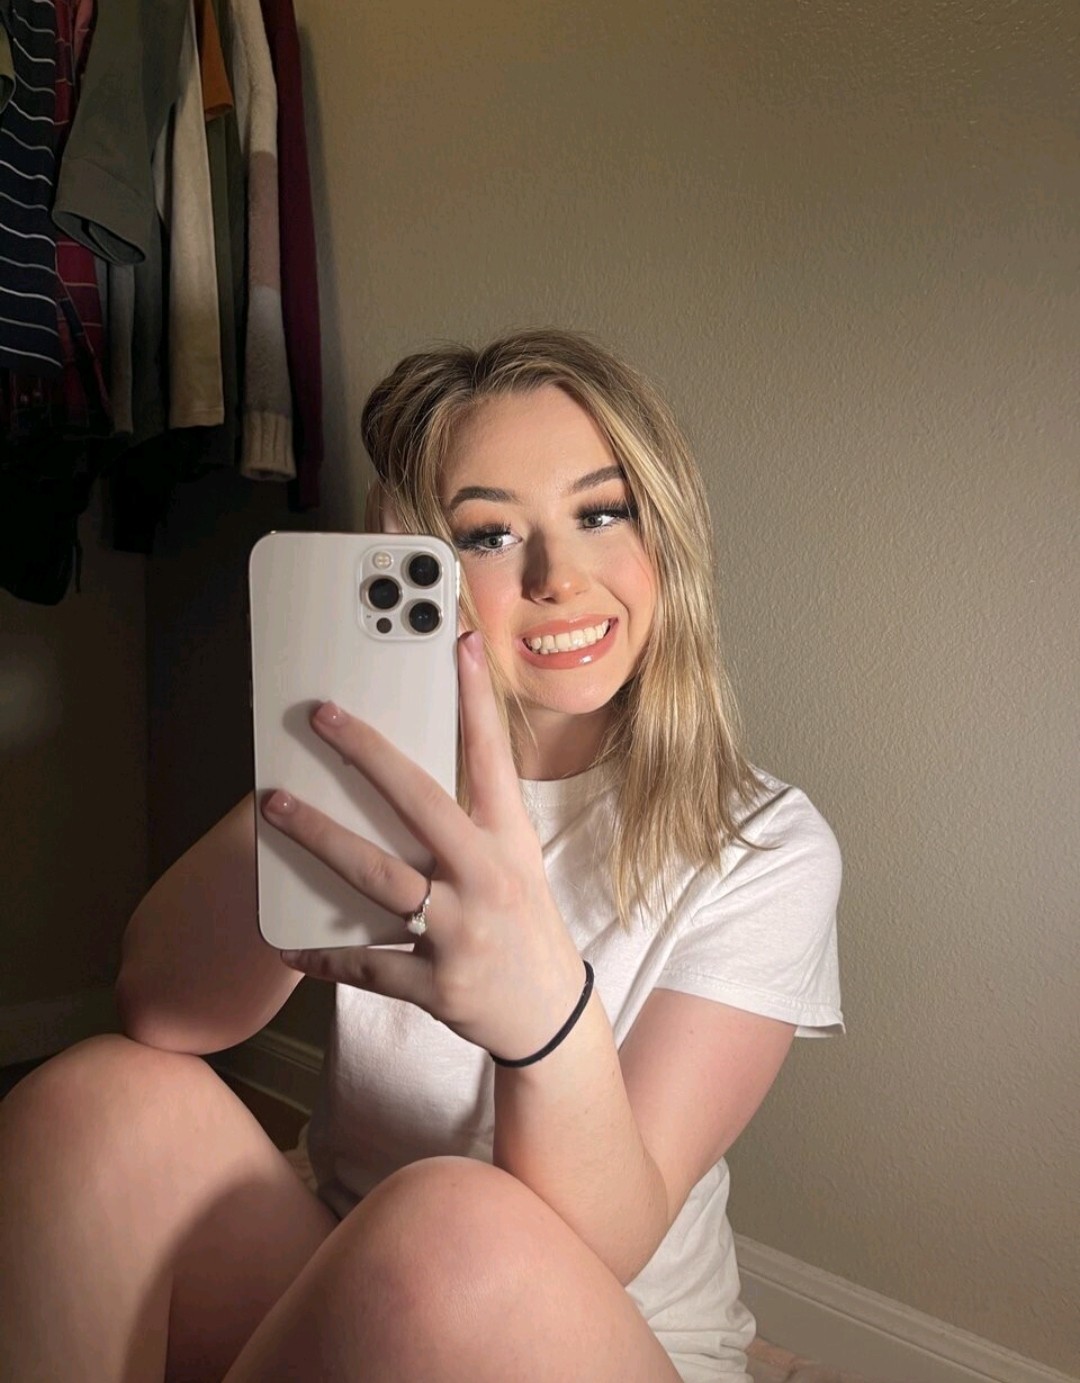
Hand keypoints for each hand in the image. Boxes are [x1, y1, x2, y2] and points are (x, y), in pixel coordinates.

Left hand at [261, 631, 586, 1059]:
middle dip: (365, 754)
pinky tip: (286, 945)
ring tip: (275, 808)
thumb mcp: (515, 864)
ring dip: (319, 839)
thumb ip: (471, 821)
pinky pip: (365, 965)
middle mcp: (486, 878)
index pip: (493, 757)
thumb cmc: (525, 925)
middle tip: (321, 717)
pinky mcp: (436, 984)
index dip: (476, 699)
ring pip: (377, 876)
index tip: (458, 645)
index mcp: (509, 843)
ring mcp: (460, 932)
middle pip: (419, 803)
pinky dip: (322, 956)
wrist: (550, 1017)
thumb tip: (407, 774)